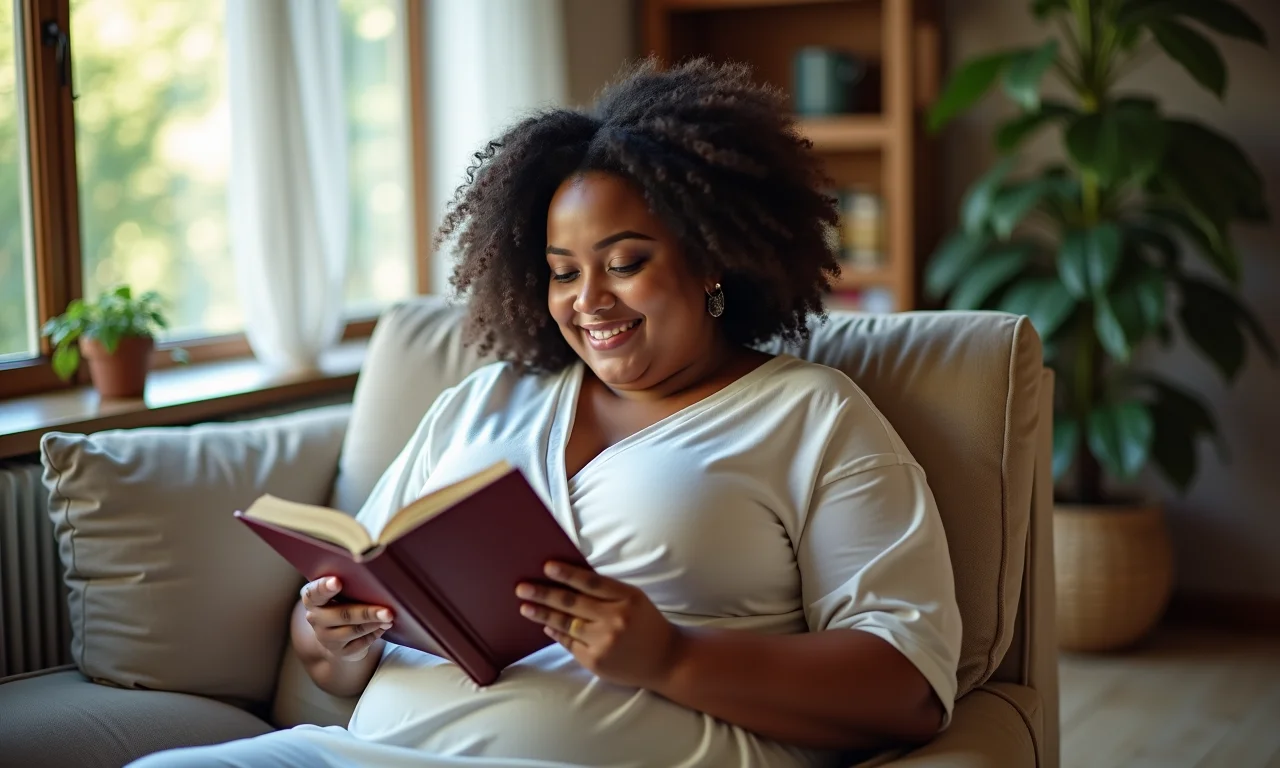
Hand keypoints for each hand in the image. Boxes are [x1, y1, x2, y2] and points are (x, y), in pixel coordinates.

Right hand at [300, 577, 393, 661]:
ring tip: (389, 618)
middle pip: (342, 614)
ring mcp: (326, 638)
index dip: (324, 587)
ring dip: (374, 624)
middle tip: (387, 611)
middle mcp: (315, 618)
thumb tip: (378, 584)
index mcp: (313, 599)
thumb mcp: (341, 593)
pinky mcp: (340, 651)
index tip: (337, 582)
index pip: (314, 592)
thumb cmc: (343, 604)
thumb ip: (351, 587)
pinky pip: (361, 643)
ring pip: (353, 630)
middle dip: (367, 613)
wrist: (338, 636)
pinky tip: (384, 627)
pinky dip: (375, 634)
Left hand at [516, 562, 683, 688]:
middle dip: (544, 594)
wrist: (666, 660)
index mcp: (627, 598)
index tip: (546, 566)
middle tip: (522, 587)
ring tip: (525, 607)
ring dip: (542, 614)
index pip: (591, 582)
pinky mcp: (596, 662)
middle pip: (572, 603)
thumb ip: (607, 591)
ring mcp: (604, 642)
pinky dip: (556, 633)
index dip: (567, 574)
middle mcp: (615, 619)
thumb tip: (569, 581)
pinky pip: (570, 644)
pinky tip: (545, 626)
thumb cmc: (647, 624)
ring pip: (566, 624)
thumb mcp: (634, 599)